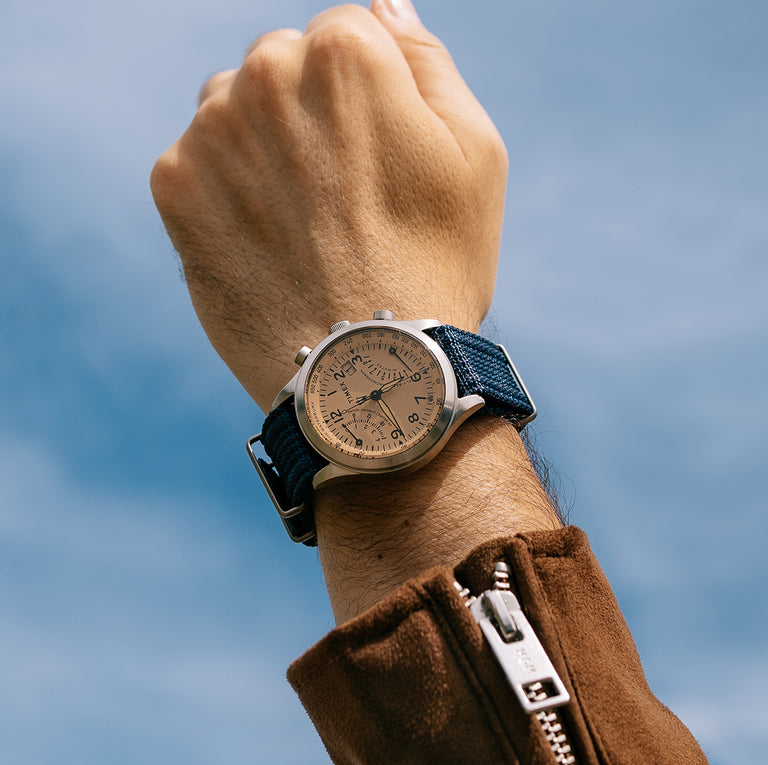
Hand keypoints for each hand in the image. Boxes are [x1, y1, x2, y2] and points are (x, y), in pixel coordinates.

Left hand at [150, 0, 507, 411]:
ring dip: (264, 148)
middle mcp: (266, 74)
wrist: (364, 370)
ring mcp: (211, 133)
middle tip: (342, 198)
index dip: (368, 101)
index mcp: (346, 54)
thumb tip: (383, 6)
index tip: (378, 161)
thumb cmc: (435, 266)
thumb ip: (428, 61)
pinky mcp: (175, 188)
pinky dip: (229, 192)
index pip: (346, 35)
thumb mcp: (475, 155)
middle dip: (310, 115)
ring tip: (303, 222)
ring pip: (235, 109)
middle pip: (284, 67)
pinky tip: (265, 240)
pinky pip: (200, 161)